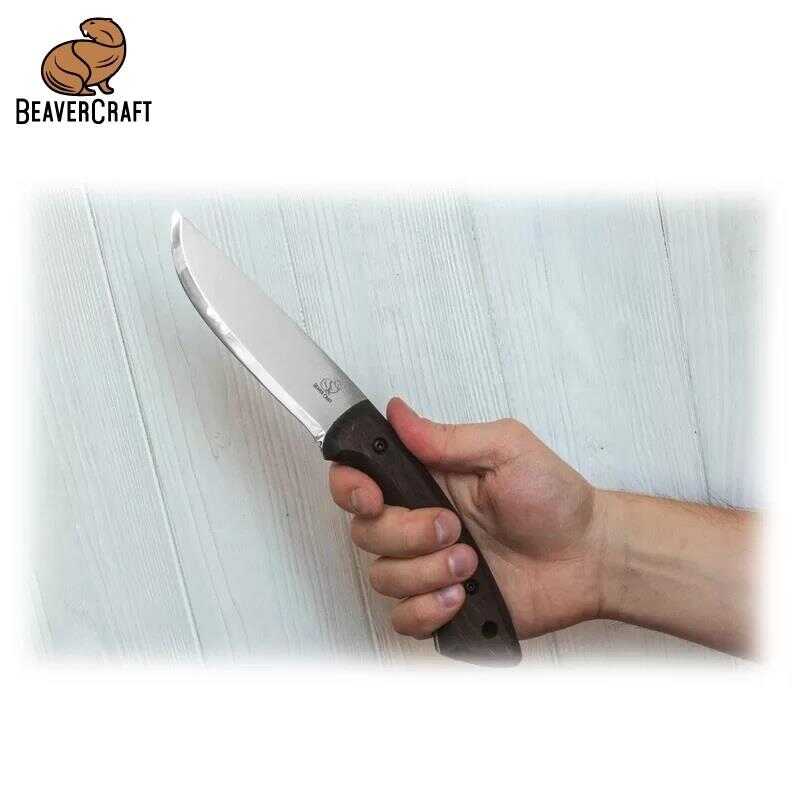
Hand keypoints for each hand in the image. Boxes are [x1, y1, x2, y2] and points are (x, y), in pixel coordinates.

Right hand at [328, 398, 603, 639]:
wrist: (588, 556)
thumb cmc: (555, 500)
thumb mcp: (507, 449)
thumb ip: (447, 437)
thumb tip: (398, 413)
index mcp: (427, 479)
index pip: (358, 478)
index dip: (350, 487)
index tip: (373, 497)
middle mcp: (418, 521)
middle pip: (365, 532)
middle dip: (406, 534)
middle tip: (452, 527)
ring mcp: (427, 565)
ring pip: (383, 577)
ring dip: (427, 572)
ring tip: (472, 564)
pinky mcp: (441, 604)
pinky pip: (403, 618)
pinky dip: (428, 610)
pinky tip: (461, 596)